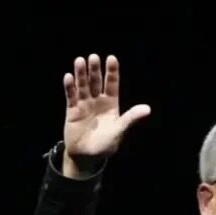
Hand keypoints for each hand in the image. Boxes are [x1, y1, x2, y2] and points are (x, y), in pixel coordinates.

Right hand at [61, 54, 150, 177]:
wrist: (86, 156)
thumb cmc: (105, 145)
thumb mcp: (119, 131)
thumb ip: (130, 118)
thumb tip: (147, 109)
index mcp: (111, 104)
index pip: (112, 83)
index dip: (112, 71)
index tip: (111, 58)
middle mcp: (97, 101)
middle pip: (96, 81)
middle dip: (95, 70)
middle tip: (93, 57)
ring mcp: (84, 104)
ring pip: (83, 85)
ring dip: (81, 74)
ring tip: (79, 61)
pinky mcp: (72, 110)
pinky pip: (71, 96)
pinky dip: (69, 87)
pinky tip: (68, 76)